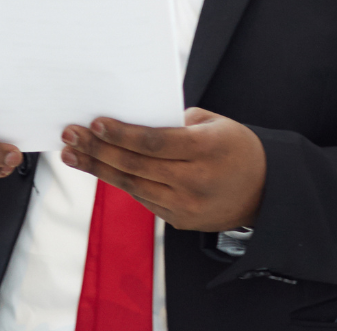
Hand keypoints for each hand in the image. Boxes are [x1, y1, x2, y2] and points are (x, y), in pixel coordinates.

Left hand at [60, 108, 264, 232]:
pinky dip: (119, 182)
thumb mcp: (214, 123)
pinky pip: (142, 198)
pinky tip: (98, 168)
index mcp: (207, 150)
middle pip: (136, 165)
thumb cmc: (236, 148)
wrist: (268, 191)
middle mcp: (196, 181)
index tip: (94, 123)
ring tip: (71, 154)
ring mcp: (188, 205)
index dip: (122, 134)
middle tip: (69, 136)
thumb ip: (174, 120)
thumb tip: (129, 117)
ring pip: (133, 185)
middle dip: (97, 150)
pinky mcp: (181, 220)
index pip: (155, 143)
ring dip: (98, 169)